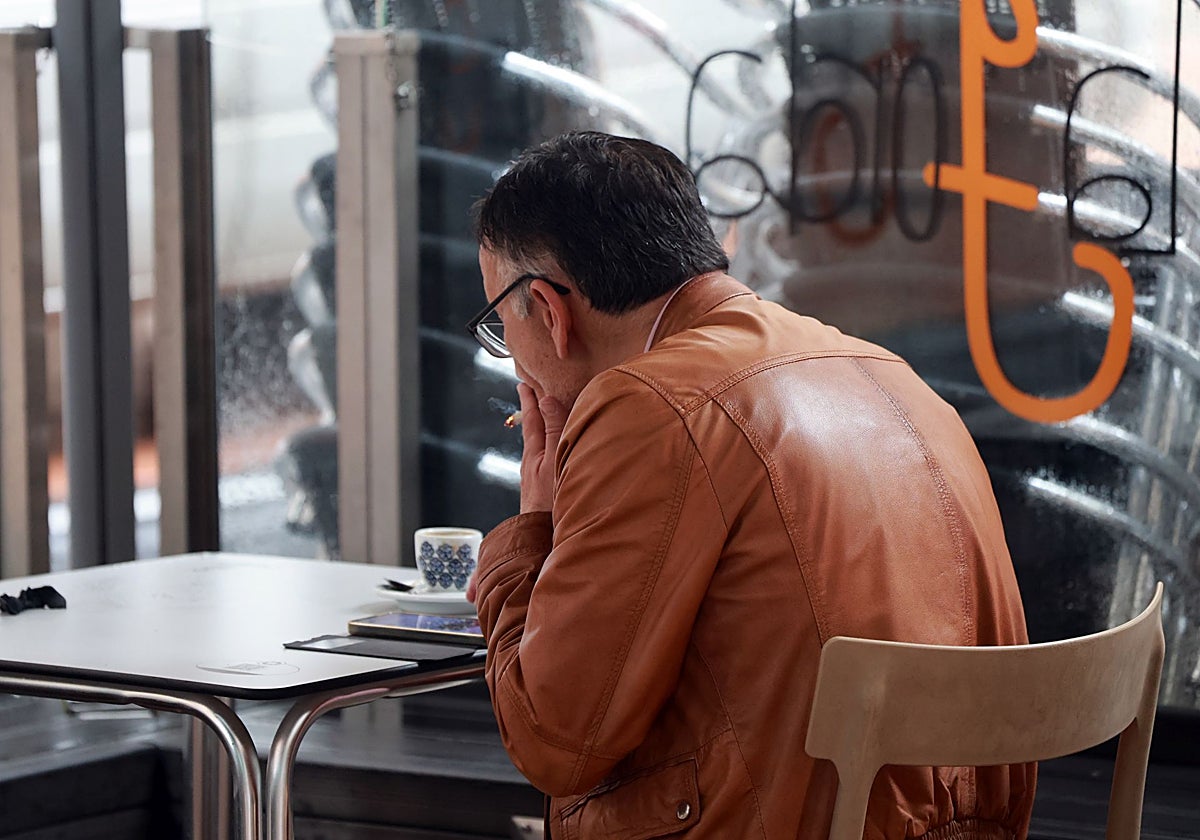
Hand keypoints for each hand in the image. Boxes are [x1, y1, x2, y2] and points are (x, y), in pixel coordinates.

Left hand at [517, 382, 565, 513]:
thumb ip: (553, 431)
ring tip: (548, 419)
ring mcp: (537, 478)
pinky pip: (548, 460)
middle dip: (535, 411)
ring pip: (540, 446)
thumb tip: (547, 399)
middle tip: (533, 393)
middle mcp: (532, 463)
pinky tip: (558, 454)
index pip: (532, 418)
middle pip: (534, 430)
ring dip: (544, 429)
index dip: (530, 399)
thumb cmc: (549, 502)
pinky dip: (551, 448)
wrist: (542, 539)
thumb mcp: (554, 460)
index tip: (525, 381)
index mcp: (533, 452)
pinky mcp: (544, 491)